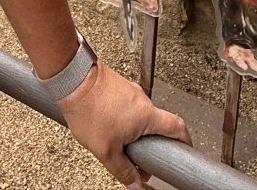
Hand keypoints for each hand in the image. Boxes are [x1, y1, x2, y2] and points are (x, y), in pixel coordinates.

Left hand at [58, 61, 190, 187]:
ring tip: (114, 139)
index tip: (185, 150)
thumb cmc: (88, 108)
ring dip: (131, 129)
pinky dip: (121, 117)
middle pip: (155, 124)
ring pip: (138, 115)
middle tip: (137, 156)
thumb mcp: (106, 150)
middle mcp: (142, 99)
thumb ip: (123, 170)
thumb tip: (134, 183)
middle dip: (148, 142)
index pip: (177, 127)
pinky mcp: (117, 85)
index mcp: (146, 115)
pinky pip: (125, 105)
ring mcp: (129, 90)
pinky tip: (105, 124)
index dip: (185, 140)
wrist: (71, 79)